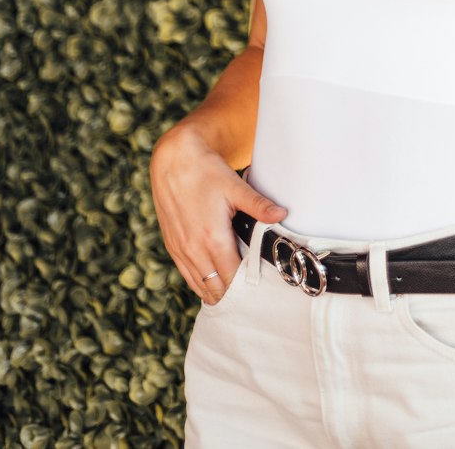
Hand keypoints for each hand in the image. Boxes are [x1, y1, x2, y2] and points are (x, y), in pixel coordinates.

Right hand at [149, 124, 288, 305]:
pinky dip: (201, 283)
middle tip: (253, 293)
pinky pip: (187, 276)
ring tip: (236, 293)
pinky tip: (214, 282)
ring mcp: (180, 250)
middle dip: (234, 293)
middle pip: (216, 288)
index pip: (233, 277)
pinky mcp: (172, 246)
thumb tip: (282, 215)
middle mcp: (193, 249)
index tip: (263, 288)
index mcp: (212, 238)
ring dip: (217, 291)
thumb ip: (258, 205)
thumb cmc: (205, 171)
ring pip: (200, 286)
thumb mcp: (235, 187)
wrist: (173, 160)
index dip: (248, 286)